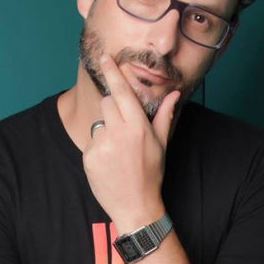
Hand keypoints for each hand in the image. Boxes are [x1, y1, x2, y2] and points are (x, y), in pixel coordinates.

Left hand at [82, 53, 180, 231]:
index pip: (122, 92)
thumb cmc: (151, 173)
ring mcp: (102, 145)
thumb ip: (164, 115)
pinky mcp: (89, 156)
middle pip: (107, 103)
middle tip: (124, 130)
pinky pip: (91, 141)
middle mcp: (119, 133)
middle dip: (114, 109)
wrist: (136, 206)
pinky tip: (109, 162)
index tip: (104, 57)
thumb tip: (175, 93)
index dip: (112, 72)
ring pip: (98, 123)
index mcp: (138, 127)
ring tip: (118, 151)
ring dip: (106, 131)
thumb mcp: (161, 144)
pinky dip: (98, 148)